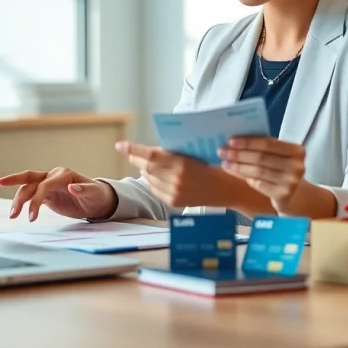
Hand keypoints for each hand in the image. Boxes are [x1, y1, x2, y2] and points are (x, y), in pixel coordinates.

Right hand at [0, 168, 117, 221]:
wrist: (98, 201)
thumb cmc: (98, 195)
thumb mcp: (94, 193)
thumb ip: (83, 190)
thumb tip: (71, 187)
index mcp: (63, 174)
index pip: (44, 184)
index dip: (36, 199)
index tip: (32, 216)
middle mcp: (53, 176)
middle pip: (29, 179)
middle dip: (16, 187)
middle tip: (7, 200)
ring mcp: (48, 185)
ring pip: (28, 188)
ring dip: (18, 200)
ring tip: (12, 216)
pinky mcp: (47, 195)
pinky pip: (31, 196)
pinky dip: (23, 203)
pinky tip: (16, 212)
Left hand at [117, 141, 236, 207]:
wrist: (228, 188)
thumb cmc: (214, 164)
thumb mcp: (194, 153)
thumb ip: (173, 153)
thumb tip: (150, 151)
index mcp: (182, 163)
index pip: (151, 155)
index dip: (133, 150)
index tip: (120, 145)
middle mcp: (176, 180)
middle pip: (146, 167)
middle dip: (137, 159)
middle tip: (131, 152)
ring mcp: (174, 193)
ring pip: (149, 179)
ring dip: (145, 170)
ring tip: (149, 164)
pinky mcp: (174, 202)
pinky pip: (155, 189)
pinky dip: (153, 181)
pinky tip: (158, 176)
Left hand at [218, 136, 305, 213]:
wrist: (296, 196)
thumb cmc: (282, 171)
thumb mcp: (279, 157)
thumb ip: (263, 149)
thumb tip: (234, 142)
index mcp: (297, 150)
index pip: (268, 143)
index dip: (248, 141)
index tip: (230, 140)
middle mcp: (296, 165)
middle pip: (261, 157)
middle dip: (239, 154)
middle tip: (222, 151)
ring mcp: (291, 182)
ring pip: (258, 171)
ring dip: (238, 166)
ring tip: (224, 162)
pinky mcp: (283, 195)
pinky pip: (258, 184)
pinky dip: (243, 177)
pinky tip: (233, 172)